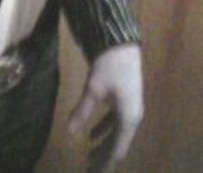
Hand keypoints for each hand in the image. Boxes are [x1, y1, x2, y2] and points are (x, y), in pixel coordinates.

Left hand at [68, 44, 143, 171]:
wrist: (122, 42)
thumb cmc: (109, 65)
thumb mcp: (94, 89)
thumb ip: (82, 111)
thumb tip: (70, 133)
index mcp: (128, 118)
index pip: (116, 150)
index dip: (105, 165)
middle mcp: (132, 117)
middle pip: (118, 145)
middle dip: (103, 158)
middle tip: (88, 169)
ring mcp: (130, 107)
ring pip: (117, 134)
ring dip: (103, 145)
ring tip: (89, 157)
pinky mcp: (125, 99)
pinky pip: (115, 122)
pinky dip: (104, 130)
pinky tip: (91, 134)